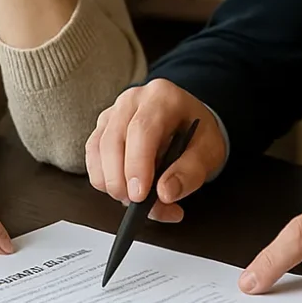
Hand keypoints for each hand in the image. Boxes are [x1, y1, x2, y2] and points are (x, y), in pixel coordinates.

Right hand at [85, 79, 226, 222]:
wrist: (188, 121)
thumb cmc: (197, 134)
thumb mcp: (209, 152)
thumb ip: (190, 173)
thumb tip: (165, 193)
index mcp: (162, 97)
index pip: (142, 129)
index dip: (137, 164)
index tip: (139, 195)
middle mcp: (133, 100)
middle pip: (113, 140)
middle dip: (119, 179)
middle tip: (135, 204)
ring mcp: (114, 112)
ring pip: (97, 149)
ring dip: (110, 181)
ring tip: (136, 200)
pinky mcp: (102, 127)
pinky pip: (92, 156)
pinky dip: (103, 178)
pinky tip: (124, 188)